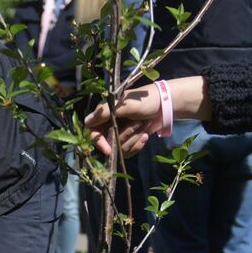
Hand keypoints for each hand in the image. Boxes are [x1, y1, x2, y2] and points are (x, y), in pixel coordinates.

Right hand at [84, 77, 209, 155]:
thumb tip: (86, 123)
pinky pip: (127, 152)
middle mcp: (109, 124)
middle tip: (137, 124)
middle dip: (124, 137)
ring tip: (144, 126)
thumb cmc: (145, 101)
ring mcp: (119, 133)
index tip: (108, 150)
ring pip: (118, 148)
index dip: (98, 141)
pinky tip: (145, 135)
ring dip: (133, 139)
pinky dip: (137, 145)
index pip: (92, 131)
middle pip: (107, 142)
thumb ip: (105, 113)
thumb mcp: (125, 105)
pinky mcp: (128, 140)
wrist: (165, 106)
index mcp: (104, 113)